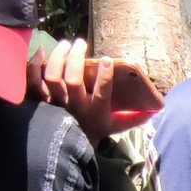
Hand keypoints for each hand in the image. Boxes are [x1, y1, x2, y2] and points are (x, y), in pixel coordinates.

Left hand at [29, 38, 161, 143]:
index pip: (101, 92)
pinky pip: (33, 82)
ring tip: (65, 45)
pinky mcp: (41, 100)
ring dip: (58, 57)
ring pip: (53, 78)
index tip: (106, 59)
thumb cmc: (94, 130)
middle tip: (80, 44)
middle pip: (72, 80)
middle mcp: (75, 106)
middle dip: (76, 58)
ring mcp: (55, 103)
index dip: (104, 75)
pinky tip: (41, 52)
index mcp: (95, 111)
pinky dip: (34, 67)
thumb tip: (156, 109)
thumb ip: (134, 117)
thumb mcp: (116, 126)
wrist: (67, 145)